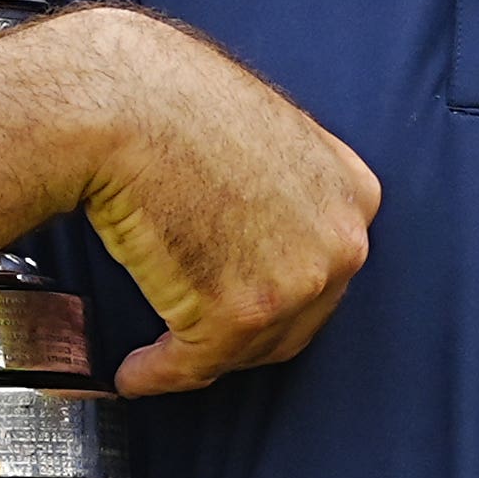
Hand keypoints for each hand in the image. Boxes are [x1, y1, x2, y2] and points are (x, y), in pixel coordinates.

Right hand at [46, 11, 378, 398]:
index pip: (324, 271)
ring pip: (245, 349)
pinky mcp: (238, 316)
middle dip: (242, 335)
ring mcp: (295, 282)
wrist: (124, 103)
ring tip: (156, 357)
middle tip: (195, 337)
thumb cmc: (172, 101)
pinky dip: (158, 376)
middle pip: (294, 321)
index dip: (274, 294)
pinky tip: (134, 373)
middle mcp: (340, 242)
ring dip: (197, 357)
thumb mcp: (265, 134)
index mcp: (354, 194)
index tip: (239, 306)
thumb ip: (283, 188)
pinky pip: (193, 365)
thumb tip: (256, 232)